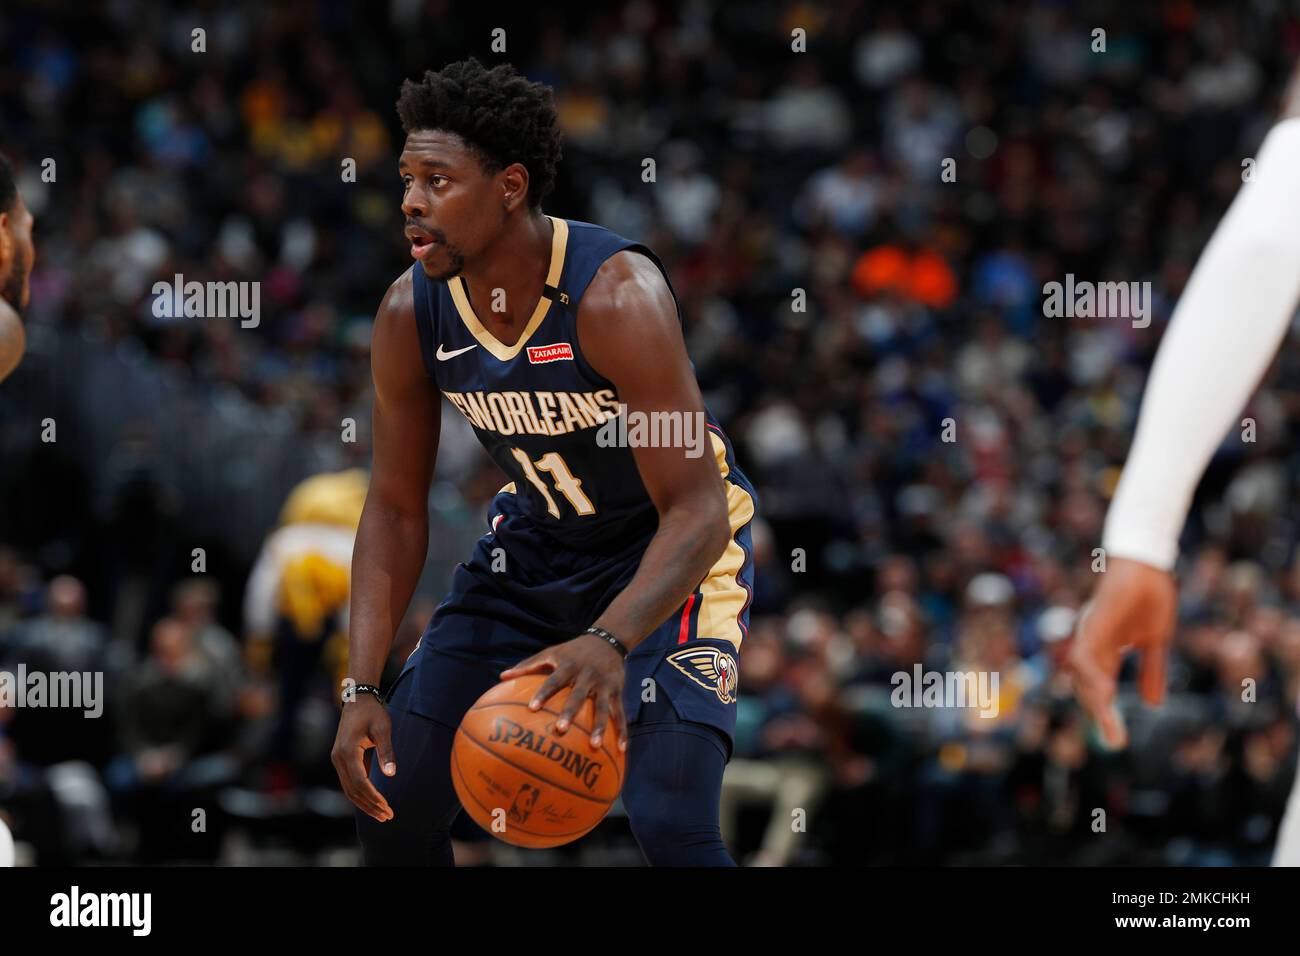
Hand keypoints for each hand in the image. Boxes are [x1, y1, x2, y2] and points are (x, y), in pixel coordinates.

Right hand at [331, 695, 394, 821]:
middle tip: (387, 816)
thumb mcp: (383, 729)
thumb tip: (391, 774)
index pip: (360, 782)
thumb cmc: (372, 712)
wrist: (357, 699)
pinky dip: (360, 794)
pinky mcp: (340, 759)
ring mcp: (337, 760)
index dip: (374, 797)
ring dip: (364, 803)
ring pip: (349, 789)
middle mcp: (338, 758)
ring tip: (381, 813)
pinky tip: (372, 801)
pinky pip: (349, 782)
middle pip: (353, 790)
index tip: (387, 807)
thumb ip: (386, 751)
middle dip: (370, 805)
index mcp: (347, 751)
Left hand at [500, 634, 628, 752]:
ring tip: (594, 746)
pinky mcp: (617, 692)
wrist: (608, 640)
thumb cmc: (572, 651)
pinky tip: (621, 750)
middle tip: (560, 729)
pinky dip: (622, 731)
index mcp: (569, 666)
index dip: (543, 693)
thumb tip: (502, 676)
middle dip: (570, 712)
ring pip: (602, 707)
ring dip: (599, 727)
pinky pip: (620, 714)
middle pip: (578, 695)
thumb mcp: (551, 652)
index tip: (532, 709)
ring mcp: (604, 685)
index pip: (554, 680)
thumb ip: (527, 665)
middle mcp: (587, 675)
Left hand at [1069, 557, 1177, 749]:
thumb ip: (1151, 671)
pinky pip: (1088, 652)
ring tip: (1108, 722)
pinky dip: (1093, 673)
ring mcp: (1092, 633)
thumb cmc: (1149, 597)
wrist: (1148, 564)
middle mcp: (1092, 644)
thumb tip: (1152, 704)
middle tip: (1114, 741)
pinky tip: (1106, 691)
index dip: (1105, 713)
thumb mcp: (1154, 642)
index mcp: (1105, 650)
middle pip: (1087, 685)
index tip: (1116, 739)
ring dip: (1093, 698)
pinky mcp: (1096, 622)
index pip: (1100, 689)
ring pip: (1082, 673)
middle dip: (1099, 714)